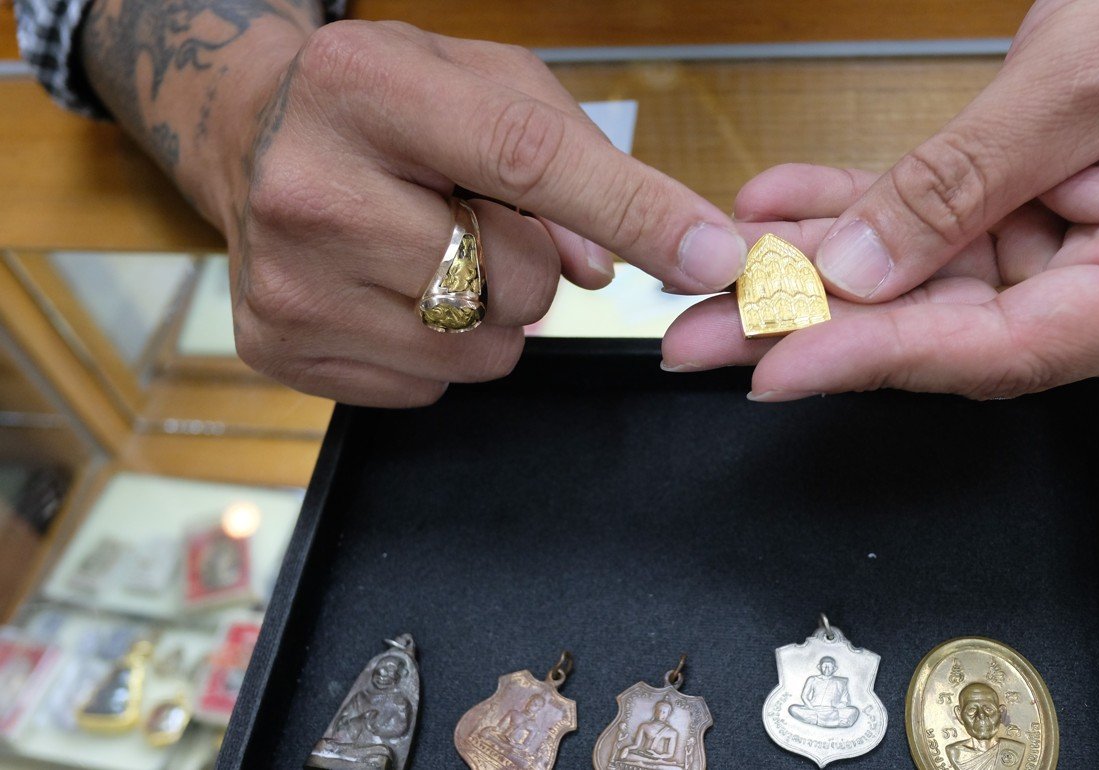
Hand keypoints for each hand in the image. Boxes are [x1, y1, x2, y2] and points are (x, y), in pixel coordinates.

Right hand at [219, 21, 744, 405]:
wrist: (253, 139)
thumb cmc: (385, 102)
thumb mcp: (481, 79)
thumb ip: (570, 155)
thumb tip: (610, 271)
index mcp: (368, 88)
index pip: (528, 159)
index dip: (635, 211)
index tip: (712, 255)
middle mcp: (311, 188)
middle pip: (514, 279)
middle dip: (533, 263)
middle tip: (476, 218)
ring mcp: (289, 281)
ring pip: (480, 349)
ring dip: (492, 312)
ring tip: (433, 252)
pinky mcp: (280, 348)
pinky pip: (430, 386)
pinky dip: (441, 349)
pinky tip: (394, 289)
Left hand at [662, 0, 1098, 400]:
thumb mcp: (1079, 83)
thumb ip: (961, 184)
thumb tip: (857, 268)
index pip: (996, 349)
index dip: (874, 358)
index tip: (773, 363)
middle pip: (941, 331)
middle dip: (812, 324)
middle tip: (703, 337)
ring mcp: (1074, 260)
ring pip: (918, 284)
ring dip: (814, 269)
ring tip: (716, 270)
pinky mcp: (1033, 221)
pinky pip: (929, 228)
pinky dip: (853, 211)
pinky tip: (776, 206)